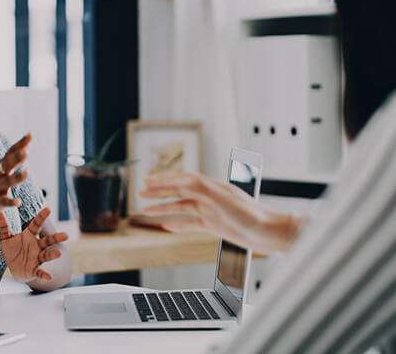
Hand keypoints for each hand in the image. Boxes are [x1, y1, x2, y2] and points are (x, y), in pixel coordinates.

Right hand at [0, 133, 31, 218]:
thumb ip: (12, 160)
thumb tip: (27, 147)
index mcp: (0, 166)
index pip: (11, 152)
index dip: (21, 143)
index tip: (31, 134)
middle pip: (8, 164)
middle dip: (17, 157)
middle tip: (26, 151)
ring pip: (8, 181)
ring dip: (17, 177)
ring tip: (27, 172)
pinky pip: (5, 201)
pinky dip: (11, 201)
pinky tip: (18, 202)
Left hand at [0, 208, 68, 281]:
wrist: (14, 268)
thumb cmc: (12, 250)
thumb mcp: (6, 238)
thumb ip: (3, 226)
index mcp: (30, 236)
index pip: (37, 224)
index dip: (42, 217)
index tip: (48, 209)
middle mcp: (36, 246)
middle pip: (48, 241)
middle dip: (56, 238)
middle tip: (66, 235)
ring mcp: (37, 258)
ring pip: (46, 255)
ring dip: (53, 255)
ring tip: (59, 253)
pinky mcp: (34, 270)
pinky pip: (40, 272)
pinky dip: (44, 275)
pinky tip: (49, 277)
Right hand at [139, 171, 304, 253]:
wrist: (270, 233)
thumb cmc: (253, 215)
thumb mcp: (223, 198)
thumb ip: (201, 188)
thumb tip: (181, 180)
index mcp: (211, 185)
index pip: (182, 179)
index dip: (163, 180)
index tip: (147, 181)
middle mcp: (210, 196)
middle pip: (179, 191)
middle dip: (159, 191)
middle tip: (141, 192)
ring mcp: (212, 211)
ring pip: (182, 207)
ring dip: (164, 207)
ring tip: (146, 209)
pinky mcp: (216, 225)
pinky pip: (191, 223)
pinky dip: (178, 223)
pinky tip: (167, 225)